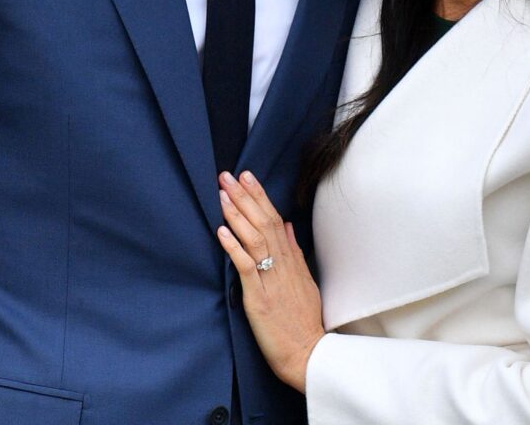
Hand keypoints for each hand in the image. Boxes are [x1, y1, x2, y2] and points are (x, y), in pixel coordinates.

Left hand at [217, 170, 324, 392]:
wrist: (308, 354)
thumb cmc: (304, 321)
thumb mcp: (305, 281)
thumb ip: (295, 252)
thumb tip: (288, 226)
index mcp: (291, 260)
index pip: (274, 218)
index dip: (260, 196)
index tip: (247, 176)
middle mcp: (282, 265)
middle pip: (263, 222)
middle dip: (245, 196)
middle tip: (228, 175)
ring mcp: (270, 280)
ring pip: (254, 239)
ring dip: (237, 215)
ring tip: (223, 195)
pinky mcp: (258, 298)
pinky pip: (246, 268)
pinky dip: (233, 247)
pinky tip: (221, 231)